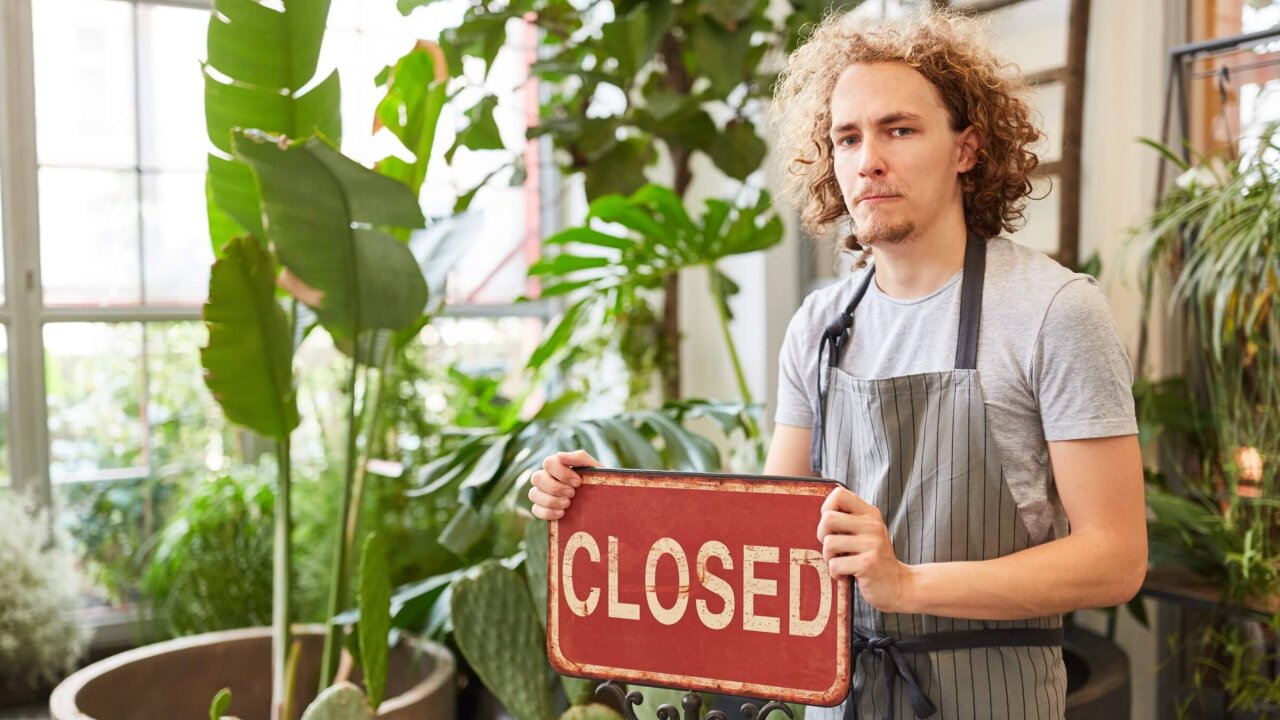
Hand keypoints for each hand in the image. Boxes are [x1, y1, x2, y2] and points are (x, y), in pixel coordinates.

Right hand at [527, 450, 600, 520]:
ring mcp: (542, 493)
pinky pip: (535, 510)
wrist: (603, 501)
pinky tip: (562, 513)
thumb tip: (559, 455)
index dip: (561, 473)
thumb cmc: (597, 481)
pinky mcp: (542, 508)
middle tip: (572, 494)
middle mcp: (546, 477)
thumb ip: (579, 457)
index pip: (548, 463)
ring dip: (551, 500)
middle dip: (555, 488)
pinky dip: (548, 512)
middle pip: (537, 478)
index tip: (578, 482)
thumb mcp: (593, 467)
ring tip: (568, 504)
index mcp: (557, 464)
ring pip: (533, 494)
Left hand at [817, 486, 911, 612]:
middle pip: (827, 518)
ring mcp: (872, 544)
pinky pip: (834, 565)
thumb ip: (848, 519)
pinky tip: (847, 575)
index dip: (827, 509)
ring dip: (829, 557)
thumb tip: (820, 514)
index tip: (832, 527)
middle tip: (834, 548)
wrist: (898, 585)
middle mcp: (872, 525)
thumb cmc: (873, 557)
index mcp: (870, 513)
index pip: (839, 494)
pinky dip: (835, 573)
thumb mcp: (866, 532)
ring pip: (828, 543)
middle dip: (822, 536)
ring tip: (842, 562)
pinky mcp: (868, 564)